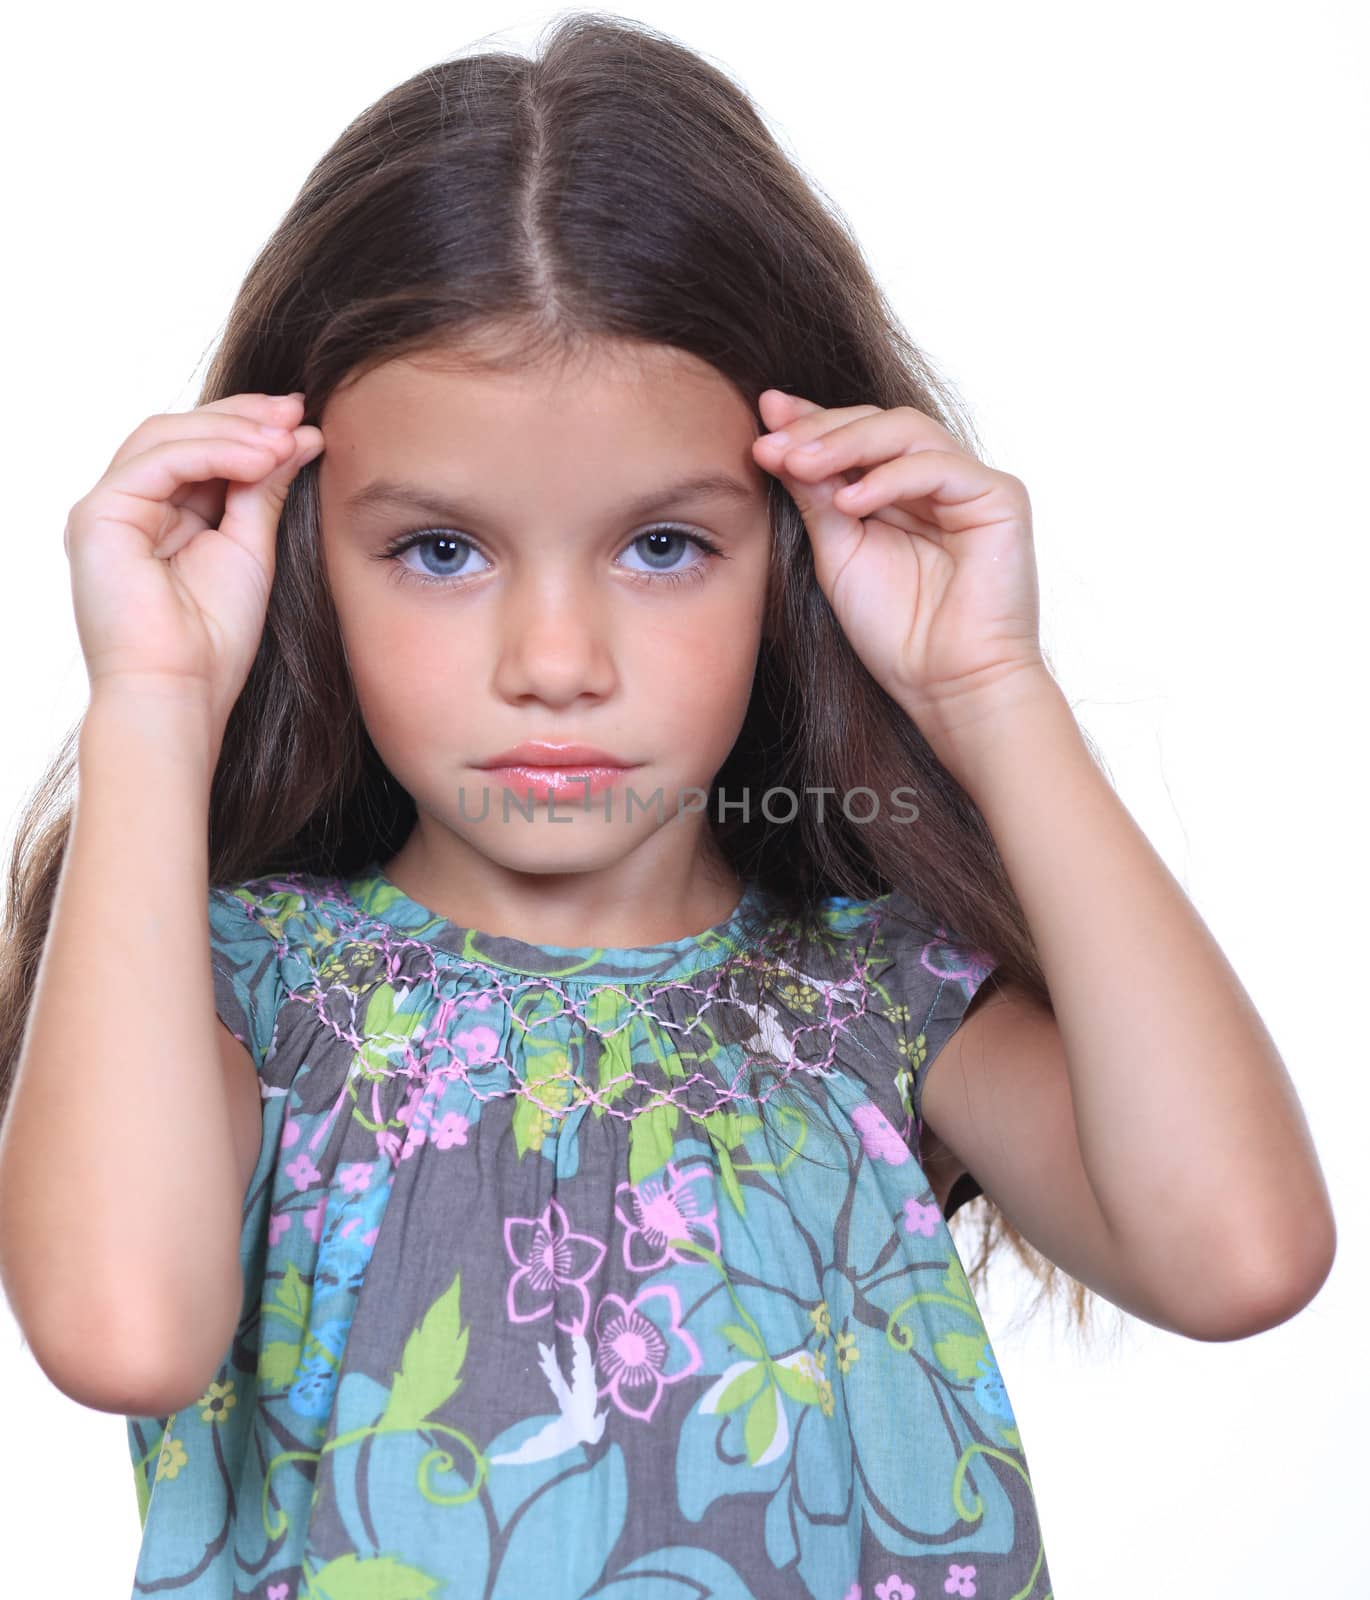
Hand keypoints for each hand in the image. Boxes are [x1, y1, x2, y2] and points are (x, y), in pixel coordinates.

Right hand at [64, 392, 323, 732]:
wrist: (180, 691)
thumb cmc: (214, 640)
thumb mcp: (251, 548)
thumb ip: (266, 489)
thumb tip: (300, 434)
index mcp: (159, 516)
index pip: (200, 448)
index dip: (250, 427)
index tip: (303, 419)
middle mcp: (129, 507)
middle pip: (180, 432)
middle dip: (242, 417)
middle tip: (298, 410)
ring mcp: (108, 509)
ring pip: (166, 437)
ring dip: (233, 431)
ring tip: (286, 437)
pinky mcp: (98, 516)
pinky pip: (158, 461)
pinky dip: (212, 451)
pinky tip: (261, 457)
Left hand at [752, 389, 1046, 745]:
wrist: (948, 686)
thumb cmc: (896, 633)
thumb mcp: (837, 556)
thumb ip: (815, 499)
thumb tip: (774, 441)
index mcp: (898, 492)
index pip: (854, 437)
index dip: (809, 422)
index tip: (762, 417)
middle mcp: (936, 481)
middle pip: (878, 424)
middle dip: (820, 429)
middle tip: (772, 444)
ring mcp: (969, 485)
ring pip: (907, 431)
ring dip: (847, 443)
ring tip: (799, 464)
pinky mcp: (1000, 497)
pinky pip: (940, 467)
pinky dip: (892, 478)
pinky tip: (851, 502)